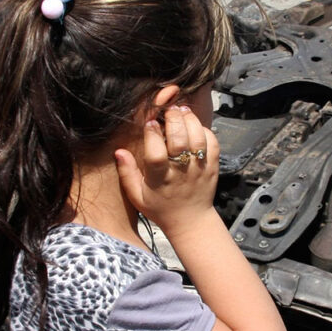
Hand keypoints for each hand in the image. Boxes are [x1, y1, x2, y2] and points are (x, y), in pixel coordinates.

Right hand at [114, 106, 220, 234]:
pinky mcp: (212, 167)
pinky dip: (205, 130)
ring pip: (198, 139)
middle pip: (179, 141)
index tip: (149, 123)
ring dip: (190, 120)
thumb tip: (119, 151)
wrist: (190, 221)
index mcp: (160, 180)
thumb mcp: (137, 196)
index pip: (156, 154)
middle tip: (168, 109)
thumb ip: (127, 173)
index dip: (152, 135)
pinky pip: (213, 143)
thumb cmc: (160, 208)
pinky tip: (194, 125)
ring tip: (182, 110)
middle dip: (174, 120)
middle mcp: (181, 172)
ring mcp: (199, 168)